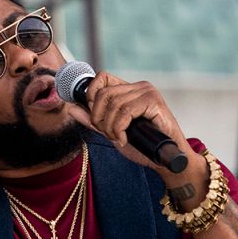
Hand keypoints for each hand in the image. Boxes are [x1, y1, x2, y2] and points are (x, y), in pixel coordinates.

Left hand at [64, 71, 199, 175]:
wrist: (166, 160)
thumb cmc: (143, 146)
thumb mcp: (111, 132)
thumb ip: (92, 120)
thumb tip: (71, 107)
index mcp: (129, 89)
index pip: (101, 78)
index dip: (91, 95)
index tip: (94, 118)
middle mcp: (139, 86)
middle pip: (103, 93)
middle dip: (99, 118)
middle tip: (108, 134)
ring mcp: (147, 92)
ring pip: (113, 104)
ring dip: (110, 127)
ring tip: (118, 138)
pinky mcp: (154, 101)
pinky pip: (125, 112)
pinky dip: (119, 128)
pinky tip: (124, 139)